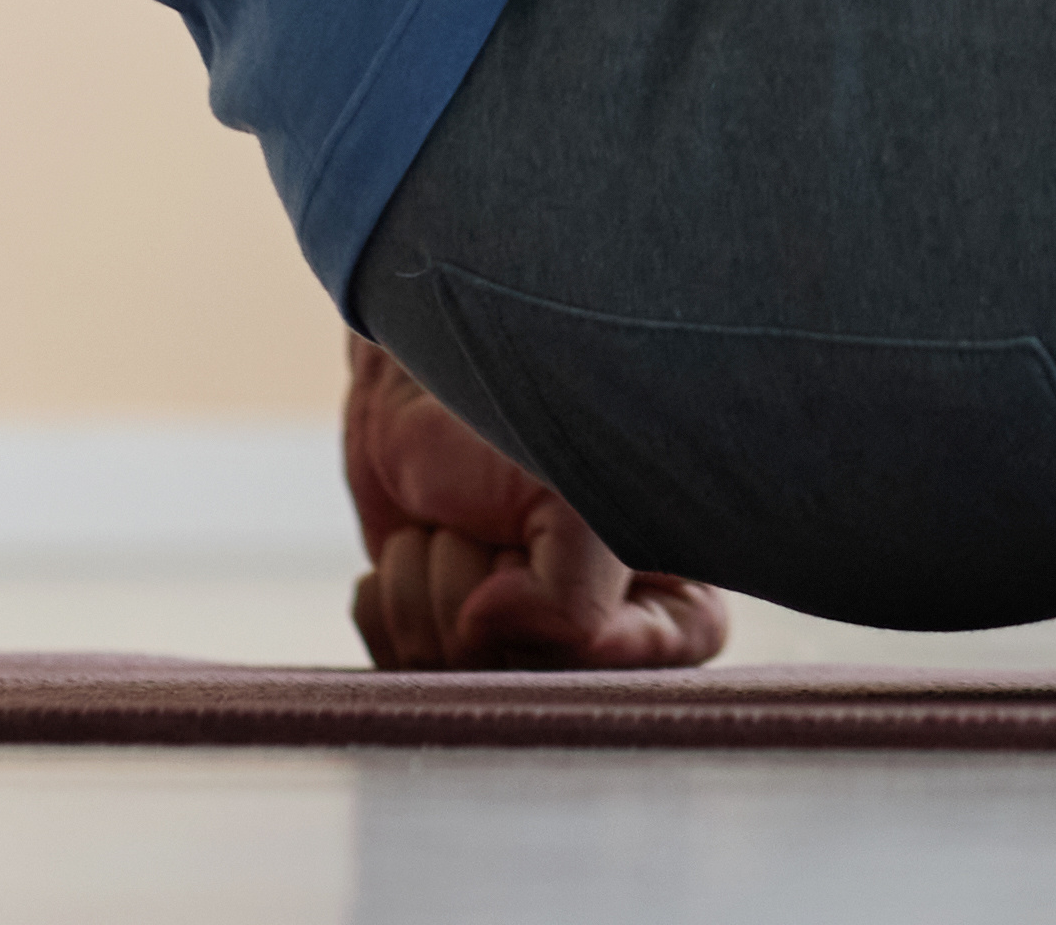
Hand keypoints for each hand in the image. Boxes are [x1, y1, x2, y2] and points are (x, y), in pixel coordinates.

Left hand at [344, 332, 728, 670]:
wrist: (430, 374)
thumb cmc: (528, 418)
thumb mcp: (584, 507)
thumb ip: (571, 604)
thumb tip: (480, 632)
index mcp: (670, 603)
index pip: (632, 670)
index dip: (571, 634)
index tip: (527, 567)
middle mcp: (595, 635)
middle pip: (526, 680)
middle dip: (487, 595)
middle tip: (494, 526)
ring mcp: (511, 643)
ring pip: (452, 673)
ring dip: (430, 583)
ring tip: (451, 522)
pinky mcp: (437, 638)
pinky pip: (394, 667)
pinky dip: (386, 599)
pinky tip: (414, 547)